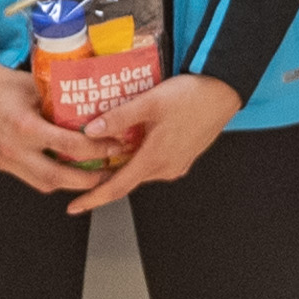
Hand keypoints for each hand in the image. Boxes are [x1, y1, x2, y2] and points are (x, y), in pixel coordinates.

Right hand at [0, 28, 127, 197]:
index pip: (70, 145)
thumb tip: (92, 103)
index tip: (114, 145)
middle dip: (88, 180)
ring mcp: (4, 160)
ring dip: (69, 183)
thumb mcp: (35, 86)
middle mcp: (13, 149)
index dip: (97, 149)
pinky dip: (51, 176)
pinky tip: (64, 168)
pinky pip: (30, 177)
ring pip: (44, 184)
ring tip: (90, 175)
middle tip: (109, 173)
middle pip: (59, 177)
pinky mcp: (0, 163)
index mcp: (24, 126)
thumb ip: (60, 100)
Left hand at [56, 69, 245, 212]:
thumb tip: (91, 130)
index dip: (93, 199)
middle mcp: (166, 167)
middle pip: (126, 180)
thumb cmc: (192, 96)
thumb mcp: (150, 102)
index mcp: (155, 159)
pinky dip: (137, 157)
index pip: (117, 188)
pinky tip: (130, 141)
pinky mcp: (183, 156)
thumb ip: (119, 117)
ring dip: (121, 165)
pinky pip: (153, 162)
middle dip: (102, 178)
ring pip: (140, 170)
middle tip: (80, 168)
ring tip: (101, 151)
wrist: (223, 91)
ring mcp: (176, 163)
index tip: (74, 207)